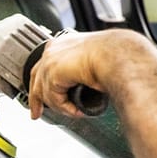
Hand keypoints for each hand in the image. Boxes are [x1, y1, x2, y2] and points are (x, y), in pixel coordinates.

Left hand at [27, 29, 156, 119]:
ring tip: (76, 111)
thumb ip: (78, 73)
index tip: (38, 98)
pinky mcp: (53, 72)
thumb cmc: (115, 57)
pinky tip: (78, 110)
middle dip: (36, 100)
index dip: (39, 83)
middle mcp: (54, 49)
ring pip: (46, 93)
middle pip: (36, 78)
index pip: (42, 65)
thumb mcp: (92, 63)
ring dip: (62, 107)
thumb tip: (76, 88)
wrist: (120, 55)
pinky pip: (54, 99)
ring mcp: (51, 60)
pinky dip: (66, 108)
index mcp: (63, 44)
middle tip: (36, 113)